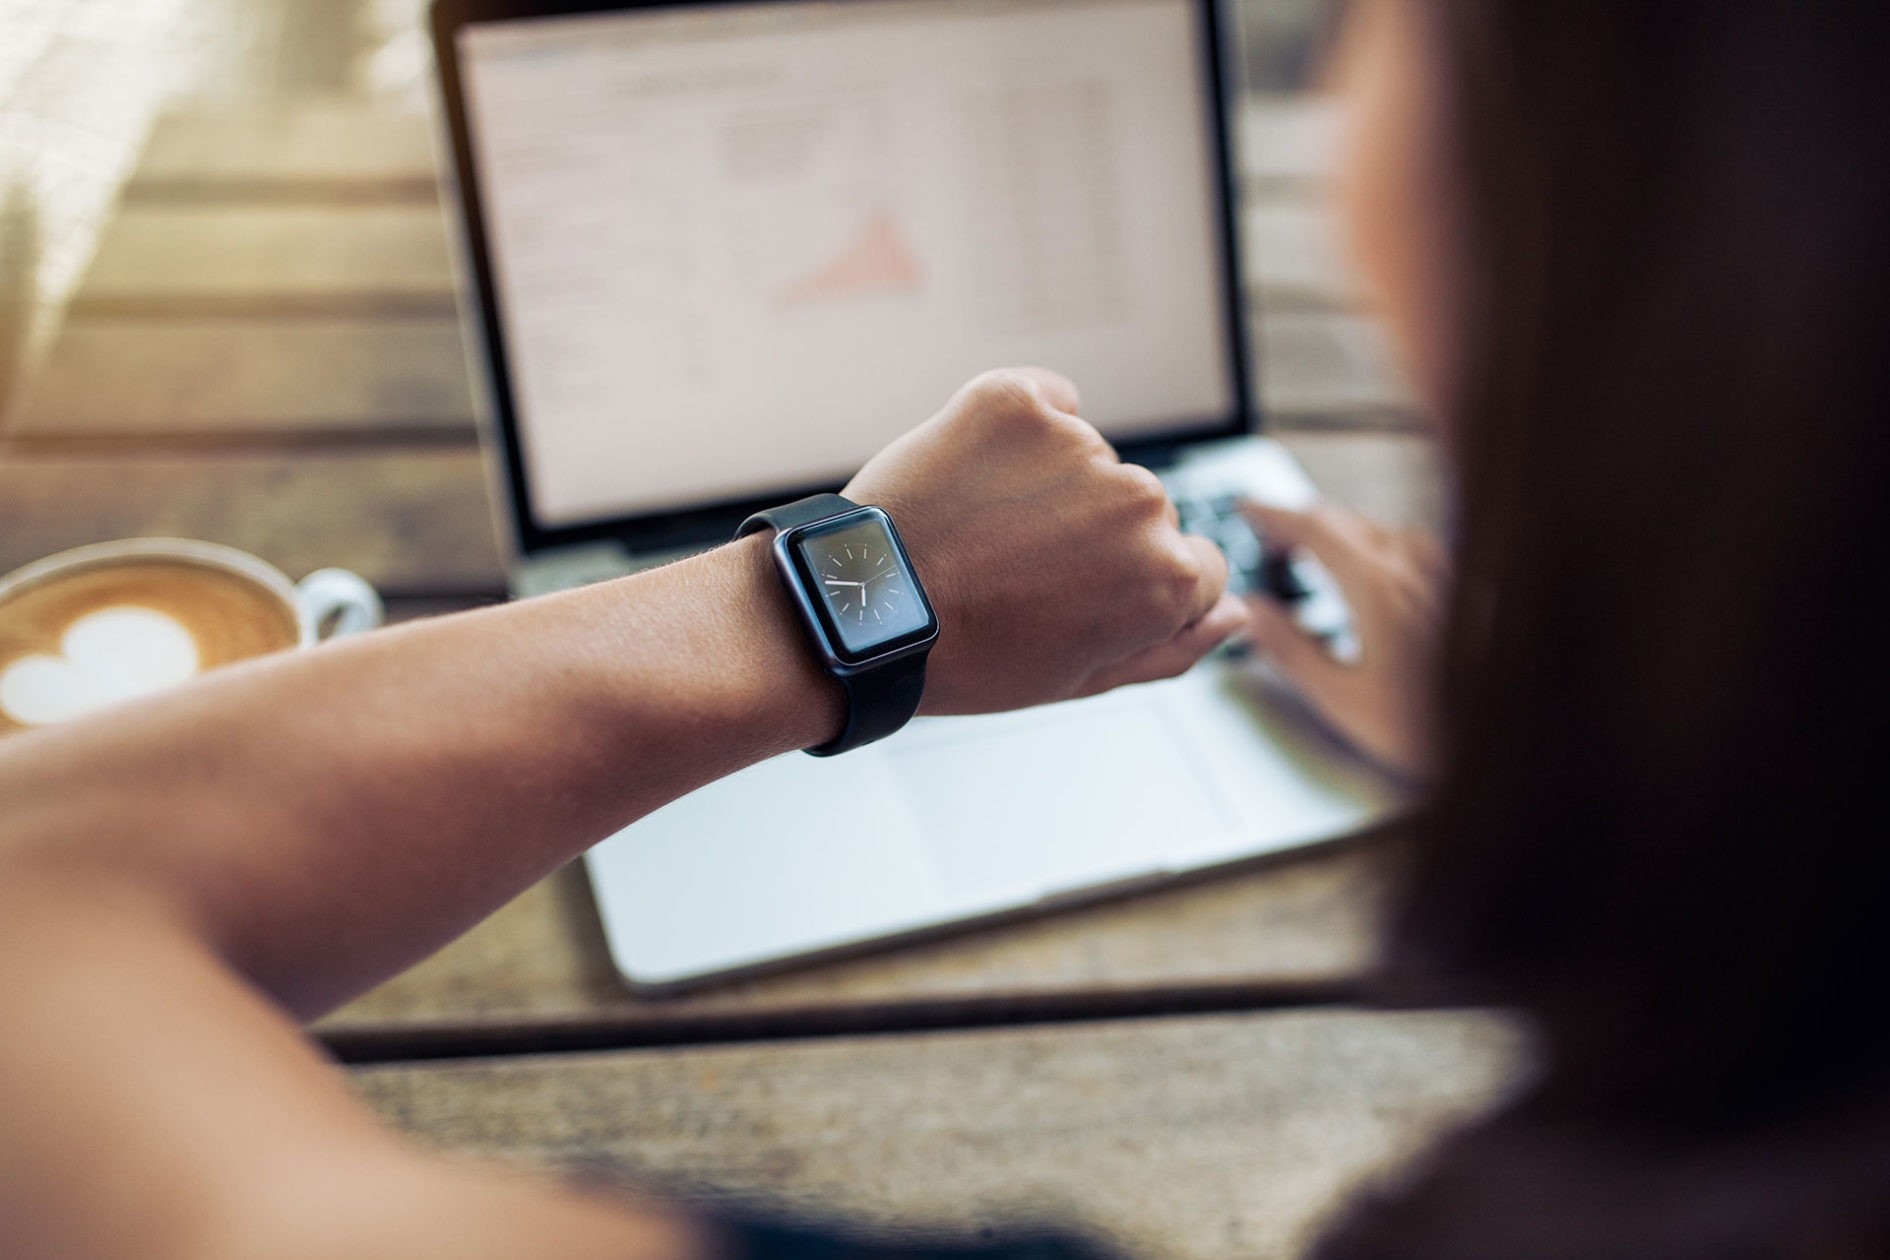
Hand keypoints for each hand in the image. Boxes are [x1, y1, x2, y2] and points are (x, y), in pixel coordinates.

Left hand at [845, 368, 1245, 714]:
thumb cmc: (968, 657)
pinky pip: (1047, 400)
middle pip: (1144, 511)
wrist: (861, 610)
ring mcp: (1079, 445)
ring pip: (1090, 459)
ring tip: (983, 532)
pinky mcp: (1017, 400)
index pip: (1196, 567)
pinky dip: (1020, 428)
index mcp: (1166, 577)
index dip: (1133, 589)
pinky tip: (978, 476)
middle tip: (1017, 572)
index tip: (1076, 598)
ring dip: (1051, 485)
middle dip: (1095, 536)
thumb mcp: (1082, 678)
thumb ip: (1174, 647)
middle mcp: (1138, 503)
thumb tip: (1234, 615)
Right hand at [1240, 501, 1445, 778]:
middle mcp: (1414, 568)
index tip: (1248, 509)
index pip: (1314, 528)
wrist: (1504, 738)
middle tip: (1273, 542)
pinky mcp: (1465, 588)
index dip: (1274, 513)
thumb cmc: (1430, 728)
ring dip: (1342, 533)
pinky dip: (1377, 547)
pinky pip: (1413, 547)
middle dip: (1302, 523)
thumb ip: (1290, 649)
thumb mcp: (1341, 697)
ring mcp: (1444, 574)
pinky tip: (1378, 571)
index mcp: (1376, 587)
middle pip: (1347, 521)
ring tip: (1318, 555)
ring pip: (1381, 530)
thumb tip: (1255, 613)